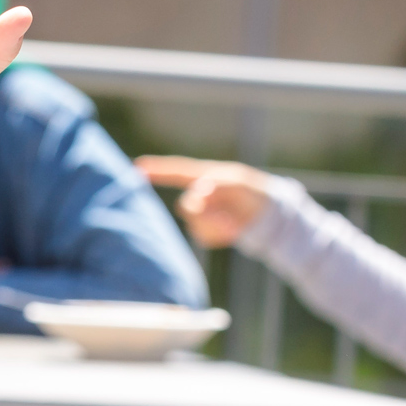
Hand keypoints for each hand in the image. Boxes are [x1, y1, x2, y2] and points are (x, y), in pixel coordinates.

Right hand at [136, 156, 275, 249]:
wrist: (268, 215)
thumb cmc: (254, 192)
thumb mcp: (241, 183)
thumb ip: (219, 185)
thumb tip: (198, 191)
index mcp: (204, 176)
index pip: (177, 172)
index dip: (157, 170)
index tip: (137, 168)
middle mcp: (199, 195)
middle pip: (186, 206)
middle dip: (204, 214)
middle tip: (227, 219)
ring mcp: (202, 214)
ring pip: (194, 225)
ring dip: (216, 226)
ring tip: (235, 224)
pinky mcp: (208, 231)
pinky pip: (204, 237)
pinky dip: (219, 235)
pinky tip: (233, 230)